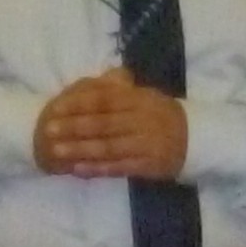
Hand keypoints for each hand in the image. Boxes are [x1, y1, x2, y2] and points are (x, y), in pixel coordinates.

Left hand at [35, 64, 188, 181]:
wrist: (197, 139)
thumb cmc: (163, 114)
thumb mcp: (147, 95)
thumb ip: (122, 89)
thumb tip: (99, 77)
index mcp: (141, 100)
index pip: (105, 100)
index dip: (79, 104)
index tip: (56, 108)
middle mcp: (143, 121)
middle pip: (103, 124)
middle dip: (74, 127)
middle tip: (48, 130)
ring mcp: (147, 145)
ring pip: (109, 147)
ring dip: (80, 149)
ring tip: (56, 150)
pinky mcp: (149, 166)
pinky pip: (120, 167)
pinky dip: (98, 169)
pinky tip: (78, 169)